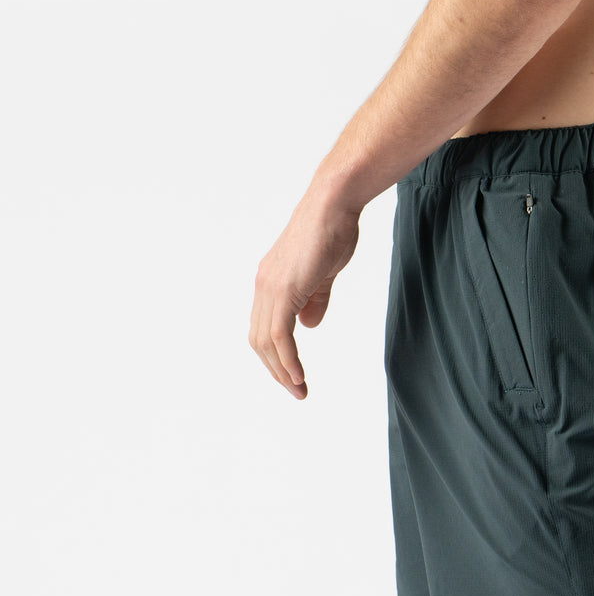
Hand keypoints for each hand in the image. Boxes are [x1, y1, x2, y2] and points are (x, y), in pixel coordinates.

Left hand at [249, 188, 360, 398]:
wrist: (333, 204)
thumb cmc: (333, 232)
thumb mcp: (323, 275)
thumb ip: (314, 301)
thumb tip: (308, 325)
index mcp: (270, 283)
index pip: (263, 329)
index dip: (276, 357)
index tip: (293, 376)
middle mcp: (263, 286)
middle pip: (258, 341)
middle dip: (276, 371)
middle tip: (296, 391)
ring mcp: (270, 288)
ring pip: (266, 342)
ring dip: (282, 371)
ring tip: (299, 390)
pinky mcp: (284, 290)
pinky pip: (279, 335)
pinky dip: (288, 360)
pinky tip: (298, 376)